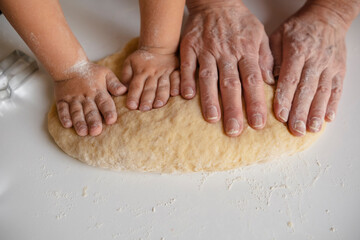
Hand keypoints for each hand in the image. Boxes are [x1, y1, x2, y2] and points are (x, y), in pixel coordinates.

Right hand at [54, 62, 126, 135]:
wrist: (69, 65)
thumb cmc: (91, 72)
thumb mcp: (106, 74)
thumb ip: (114, 84)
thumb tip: (124, 90)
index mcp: (98, 91)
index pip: (105, 102)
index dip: (108, 111)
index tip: (111, 120)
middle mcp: (86, 97)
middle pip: (90, 110)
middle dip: (93, 121)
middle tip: (96, 131)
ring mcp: (73, 99)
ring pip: (76, 112)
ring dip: (79, 122)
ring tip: (83, 132)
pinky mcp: (62, 100)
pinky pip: (62, 109)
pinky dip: (64, 117)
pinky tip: (67, 125)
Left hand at [121, 49, 179, 110]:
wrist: (159, 46)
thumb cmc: (142, 58)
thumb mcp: (129, 62)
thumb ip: (125, 76)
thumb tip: (122, 90)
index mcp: (140, 72)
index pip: (136, 86)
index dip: (133, 96)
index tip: (131, 106)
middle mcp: (153, 73)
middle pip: (150, 88)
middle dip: (147, 99)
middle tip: (144, 109)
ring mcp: (165, 72)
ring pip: (163, 85)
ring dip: (161, 96)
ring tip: (158, 105)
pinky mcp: (175, 71)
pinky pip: (177, 79)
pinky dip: (176, 86)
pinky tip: (175, 94)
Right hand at [180, 3, 273, 136]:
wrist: (216, 1)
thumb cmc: (239, 21)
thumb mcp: (259, 34)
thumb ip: (265, 58)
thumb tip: (270, 82)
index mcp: (246, 51)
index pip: (253, 81)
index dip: (256, 103)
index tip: (258, 123)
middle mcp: (227, 53)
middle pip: (231, 84)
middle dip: (233, 109)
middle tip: (234, 131)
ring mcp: (206, 50)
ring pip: (209, 77)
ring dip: (210, 99)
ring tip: (212, 119)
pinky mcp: (189, 47)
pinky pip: (188, 65)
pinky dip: (187, 80)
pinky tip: (187, 96)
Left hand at [270, 4, 347, 135]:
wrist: (327, 17)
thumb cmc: (298, 28)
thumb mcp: (277, 36)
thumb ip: (271, 57)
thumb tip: (268, 80)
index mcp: (298, 50)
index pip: (290, 78)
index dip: (285, 98)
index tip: (280, 116)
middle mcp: (315, 59)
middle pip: (307, 89)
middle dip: (301, 112)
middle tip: (295, 130)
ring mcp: (330, 65)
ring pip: (323, 92)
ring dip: (317, 112)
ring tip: (310, 129)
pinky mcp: (340, 70)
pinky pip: (337, 89)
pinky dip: (333, 105)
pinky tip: (328, 118)